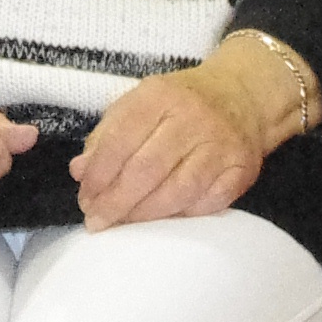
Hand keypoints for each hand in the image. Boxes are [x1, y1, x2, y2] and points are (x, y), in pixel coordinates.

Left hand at [71, 38, 304, 228]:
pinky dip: (182, 216)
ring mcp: (220, 144)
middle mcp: (191, 118)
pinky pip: (209, 203)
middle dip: (117, 202)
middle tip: (98, 222)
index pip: (120, 140)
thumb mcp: (138, 103)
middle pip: (147, 170)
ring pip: (178, 191)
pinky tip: (163, 221)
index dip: (99, 175)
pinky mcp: (242, 168)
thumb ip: (106, 135)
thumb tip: (80, 172)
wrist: (242, 95)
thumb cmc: (179, 103)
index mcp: (158, 96)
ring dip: (145, 215)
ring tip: (124, 226)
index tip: (85, 199)